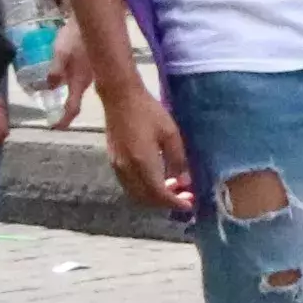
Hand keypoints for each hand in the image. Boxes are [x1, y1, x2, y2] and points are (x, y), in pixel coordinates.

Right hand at [102, 80, 191, 217]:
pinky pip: (129, 184)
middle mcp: (127, 169)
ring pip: (135, 193)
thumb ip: (178, 159)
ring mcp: (117, 165)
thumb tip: (184, 181)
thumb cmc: (149, 111)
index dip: (174, 202)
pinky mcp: (113, 160)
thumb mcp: (170, 134)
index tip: (189, 205)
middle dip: (165, 202)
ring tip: (173, 188)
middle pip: (145, 198)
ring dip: (153, 196)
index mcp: (142, 162)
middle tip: (184, 196)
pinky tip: (157, 179)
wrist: (120, 98)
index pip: (159, 193)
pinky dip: (143, 188)